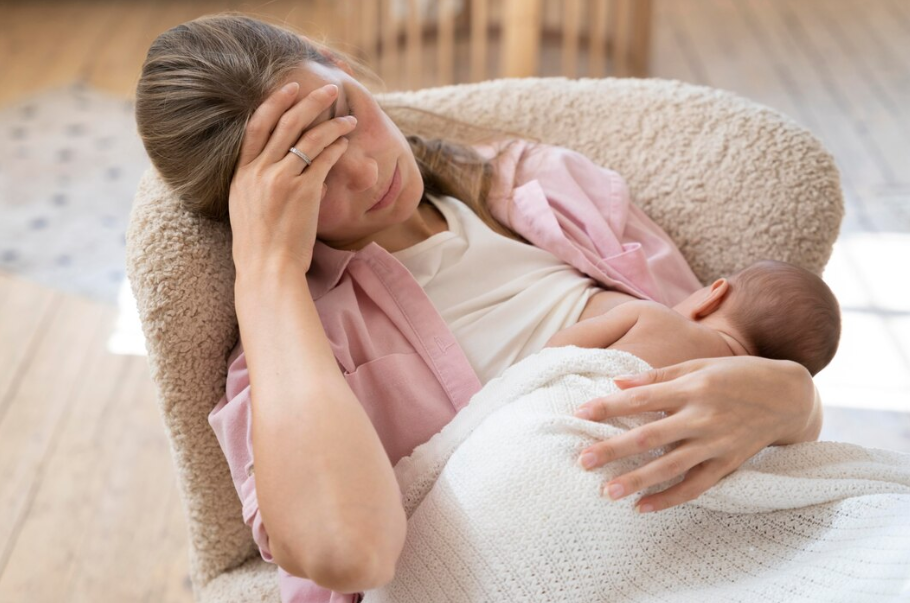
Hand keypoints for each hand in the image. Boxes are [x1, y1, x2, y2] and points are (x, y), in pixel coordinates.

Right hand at [229, 81, 356, 275]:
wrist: (266, 270)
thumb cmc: (261, 247)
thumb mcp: (249, 210)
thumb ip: (263, 187)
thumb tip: (292, 175)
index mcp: (241, 174)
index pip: (256, 127)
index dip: (273, 102)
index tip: (289, 88)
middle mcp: (258, 172)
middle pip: (285, 123)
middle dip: (310, 101)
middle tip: (329, 89)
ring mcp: (279, 180)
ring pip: (308, 138)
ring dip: (332, 124)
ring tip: (349, 119)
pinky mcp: (302, 192)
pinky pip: (323, 160)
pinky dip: (336, 148)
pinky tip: (346, 144)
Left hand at [573, 356, 816, 512]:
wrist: (788, 396)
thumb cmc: (736, 374)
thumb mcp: (698, 365)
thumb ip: (657, 376)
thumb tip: (616, 383)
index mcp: (692, 388)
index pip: (641, 398)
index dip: (609, 406)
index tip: (580, 414)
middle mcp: (703, 416)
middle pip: (650, 436)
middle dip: (614, 449)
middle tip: (583, 461)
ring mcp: (716, 443)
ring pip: (671, 466)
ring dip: (637, 481)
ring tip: (607, 492)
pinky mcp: (728, 463)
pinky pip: (696, 486)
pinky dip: (669, 499)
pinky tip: (642, 507)